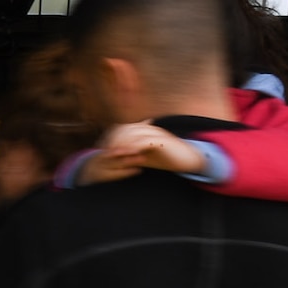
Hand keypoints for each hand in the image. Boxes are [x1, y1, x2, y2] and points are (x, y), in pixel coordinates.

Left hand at [89, 121, 208, 181]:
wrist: (187, 159)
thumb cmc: (165, 159)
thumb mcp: (143, 157)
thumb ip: (129, 155)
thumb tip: (113, 159)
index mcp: (144, 130)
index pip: (122, 128)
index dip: (110, 137)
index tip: (101, 149)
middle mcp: (149, 128)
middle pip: (125, 129)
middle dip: (113, 140)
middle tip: (104, 152)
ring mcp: (156, 133)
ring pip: (134, 133)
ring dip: (121, 143)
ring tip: (112, 154)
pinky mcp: (162, 140)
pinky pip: (145, 141)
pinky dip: (134, 147)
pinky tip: (127, 154)